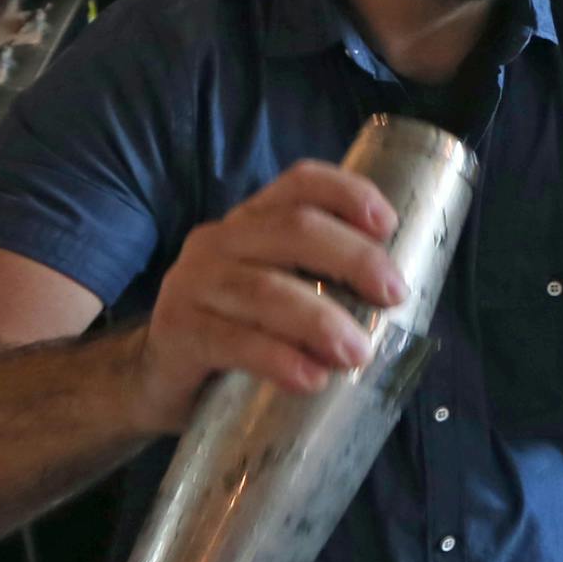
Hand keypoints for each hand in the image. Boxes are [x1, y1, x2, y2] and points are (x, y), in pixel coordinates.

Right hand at [135, 161, 404, 432]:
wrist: (158, 378)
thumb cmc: (239, 329)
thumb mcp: (279, 292)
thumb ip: (324, 283)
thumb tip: (404, 301)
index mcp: (253, 221)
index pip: (301, 183)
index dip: (348, 193)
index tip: (390, 225)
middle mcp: (220, 240)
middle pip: (294, 230)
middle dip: (353, 259)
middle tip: (394, 295)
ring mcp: (193, 284)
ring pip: (266, 290)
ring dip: (321, 321)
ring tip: (358, 353)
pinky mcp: (178, 332)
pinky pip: (233, 341)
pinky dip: (278, 359)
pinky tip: (311, 378)